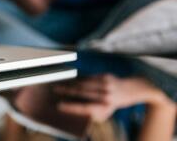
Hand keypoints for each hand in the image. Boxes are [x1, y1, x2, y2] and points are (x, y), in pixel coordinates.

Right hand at [54, 74, 169, 122]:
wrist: (133, 90)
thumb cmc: (113, 104)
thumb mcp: (105, 113)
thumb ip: (92, 113)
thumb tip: (74, 110)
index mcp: (105, 108)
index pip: (84, 108)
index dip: (71, 107)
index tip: (59, 105)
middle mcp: (105, 96)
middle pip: (81, 93)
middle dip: (66, 91)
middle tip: (55, 90)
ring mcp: (106, 85)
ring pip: (84, 83)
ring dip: (70, 83)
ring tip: (60, 84)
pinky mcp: (106, 76)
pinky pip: (89, 77)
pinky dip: (79, 79)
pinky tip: (71, 80)